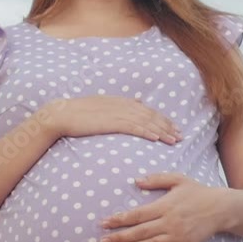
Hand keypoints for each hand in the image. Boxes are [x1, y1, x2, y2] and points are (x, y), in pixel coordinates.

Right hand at [38, 96, 181, 144]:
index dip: (162, 119)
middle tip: (181, 135)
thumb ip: (120, 105)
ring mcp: (118, 113)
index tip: (173, 127)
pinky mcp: (111, 122)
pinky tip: (157, 139)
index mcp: (121, 101)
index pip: (147, 110)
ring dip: (162, 131)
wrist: (61, 114)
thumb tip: (137, 102)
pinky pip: (134, 127)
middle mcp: (123, 105)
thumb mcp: (102, 106)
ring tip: (174, 140)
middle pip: (151, 116)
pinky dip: (148, 132)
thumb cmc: (79, 113)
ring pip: (146, 122)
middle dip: (167, 126)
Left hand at [98, 173, 226, 241]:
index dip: (119, 220)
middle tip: (102, 241)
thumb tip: (136, 181)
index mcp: (165, 205)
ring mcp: (177, 235)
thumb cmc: (198, 192)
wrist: (221, 208)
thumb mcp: (178, 179)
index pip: (137, 214)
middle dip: (119, 237)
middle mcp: (169, 222)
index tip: (104, 223)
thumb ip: (156, 179)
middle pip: (139, 232)